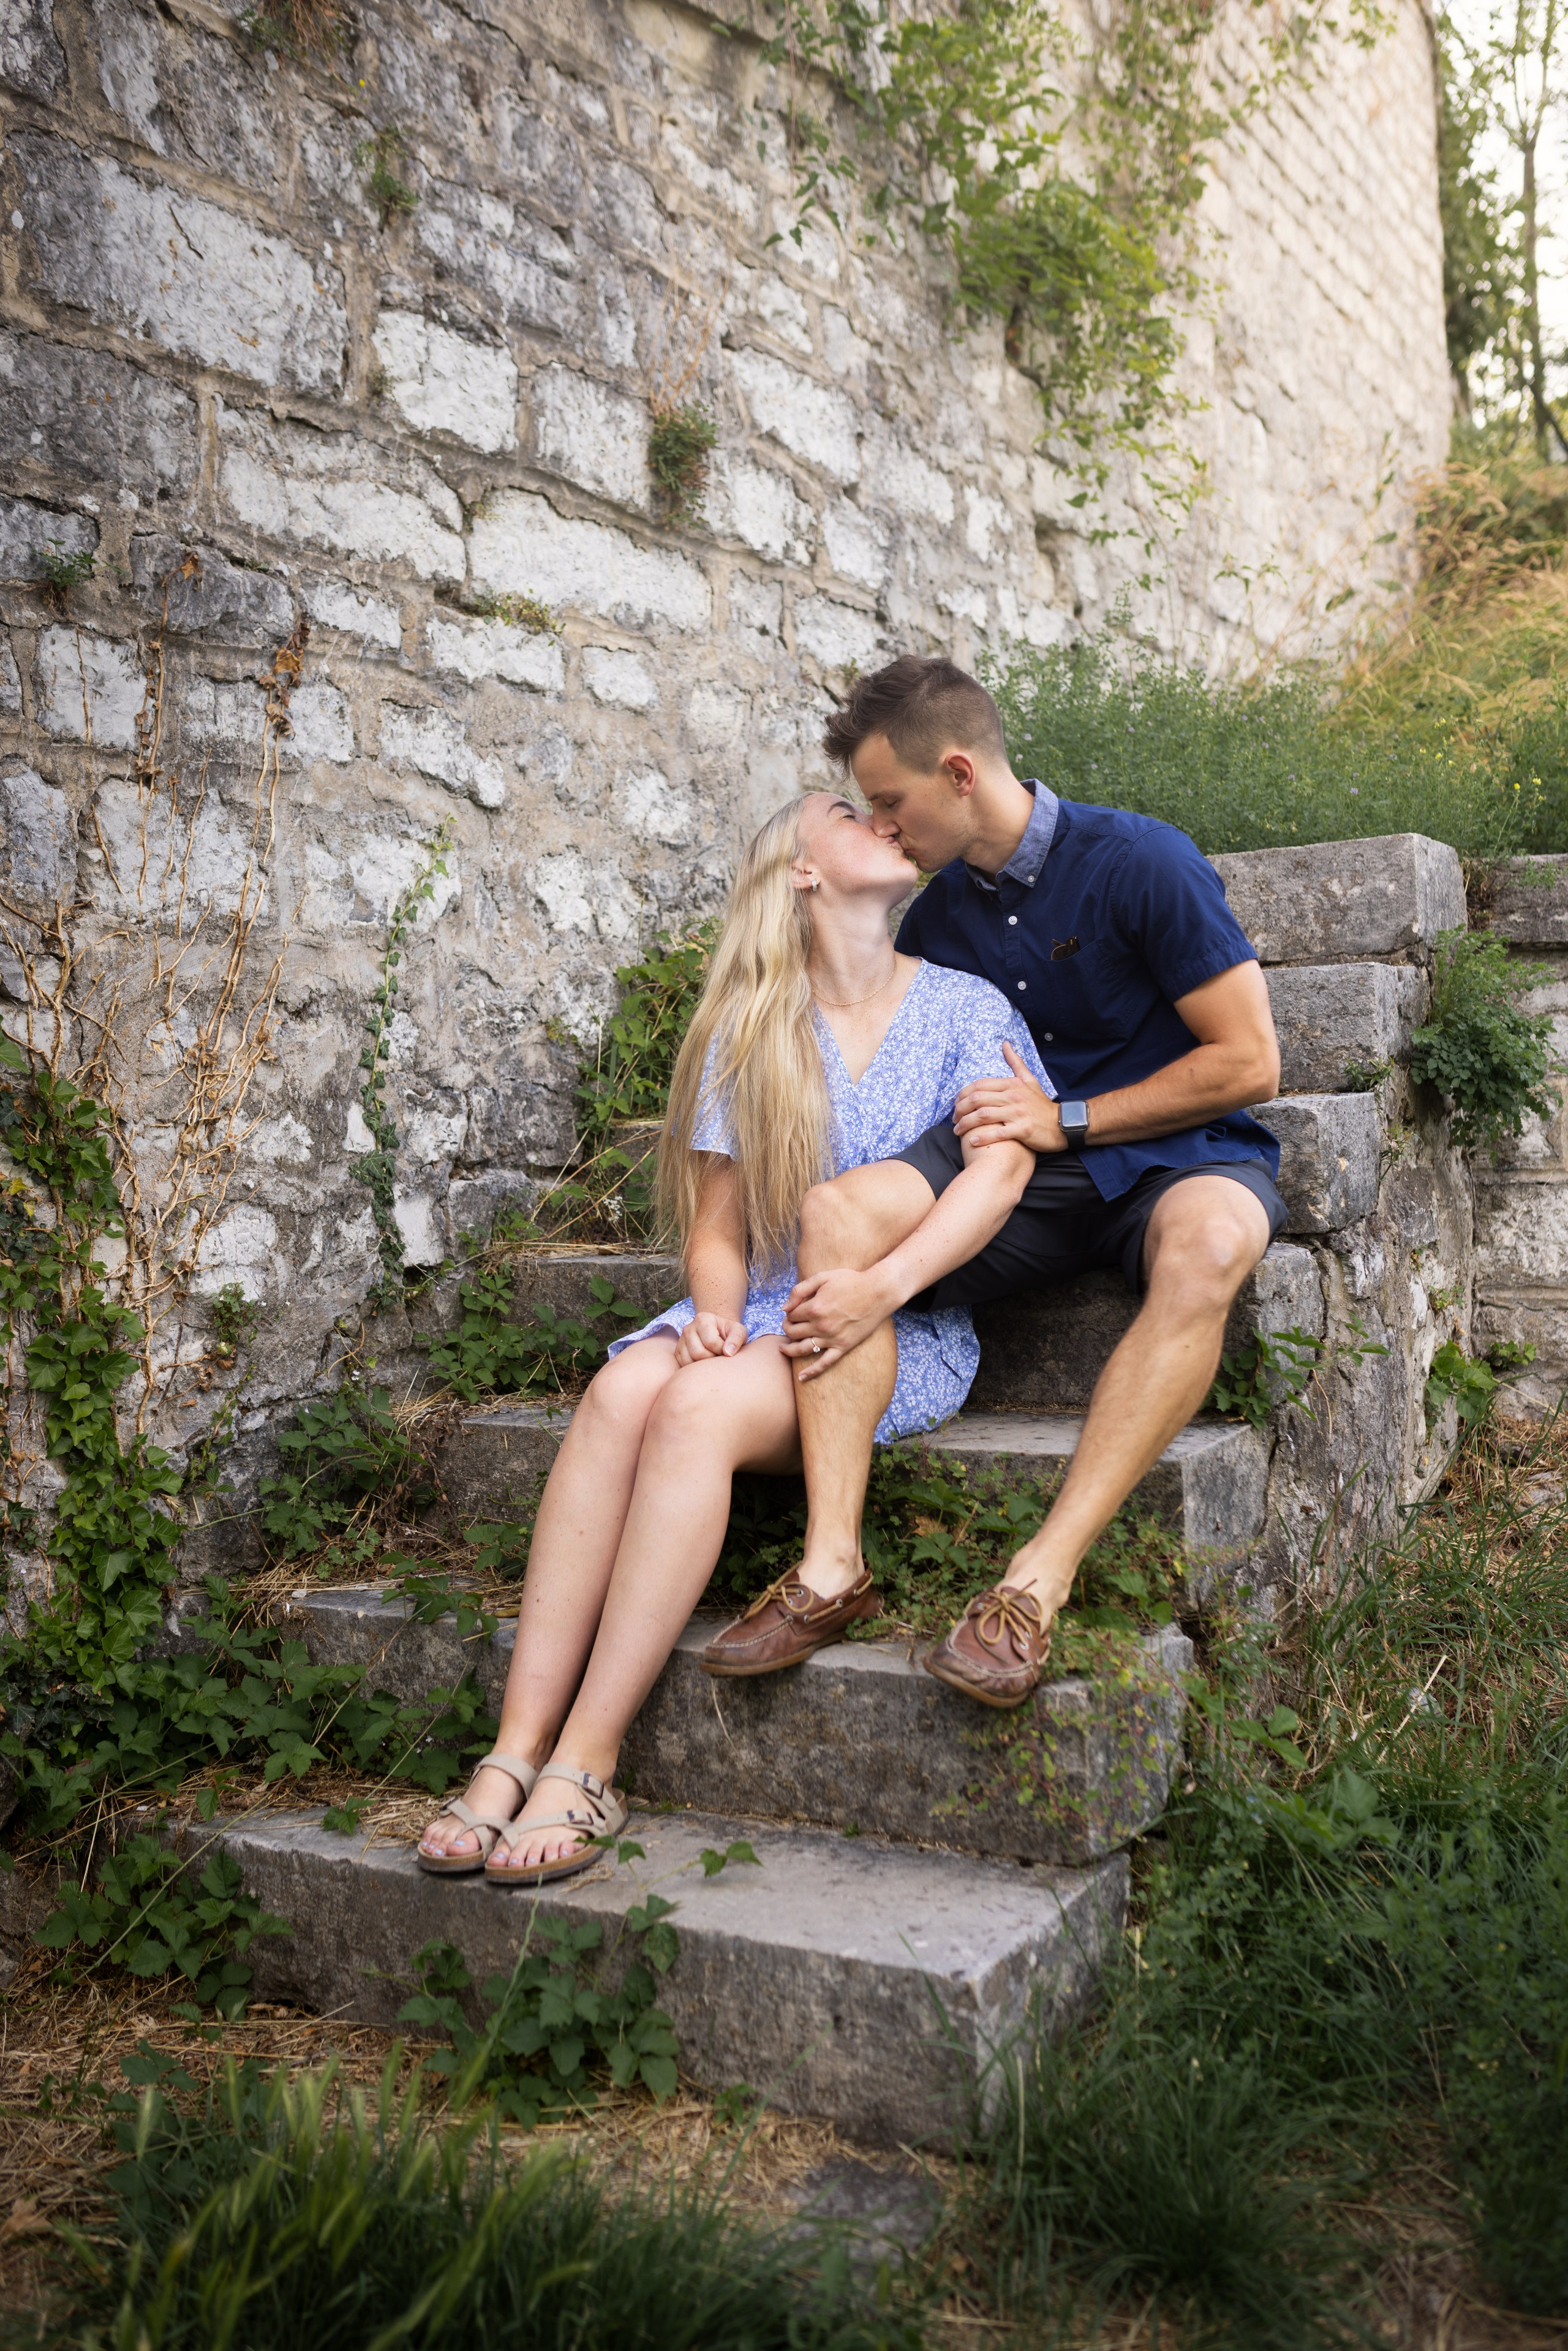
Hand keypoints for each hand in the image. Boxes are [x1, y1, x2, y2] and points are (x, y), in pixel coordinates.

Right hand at [673, 1312, 747, 1365]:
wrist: (718, 1333)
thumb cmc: (729, 1333)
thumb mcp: (739, 1331)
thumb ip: (737, 1339)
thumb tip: (728, 1352)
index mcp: (703, 1319)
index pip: (711, 1342)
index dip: (722, 1350)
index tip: (727, 1350)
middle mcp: (688, 1328)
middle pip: (698, 1353)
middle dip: (712, 1359)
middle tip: (720, 1356)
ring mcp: (681, 1340)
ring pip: (689, 1361)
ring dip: (703, 1365)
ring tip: (712, 1358)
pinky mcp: (678, 1351)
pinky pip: (684, 1365)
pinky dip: (695, 1368)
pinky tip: (704, 1362)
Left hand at [781, 1267, 896, 1378]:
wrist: (878, 1293)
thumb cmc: (850, 1281)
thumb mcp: (822, 1277)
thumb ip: (800, 1290)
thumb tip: (784, 1308)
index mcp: (814, 1307)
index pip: (790, 1315)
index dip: (789, 1312)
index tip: (794, 1310)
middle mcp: (820, 1326)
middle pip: (792, 1332)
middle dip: (787, 1328)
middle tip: (789, 1324)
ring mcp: (831, 1338)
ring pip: (802, 1349)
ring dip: (789, 1349)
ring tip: (783, 1348)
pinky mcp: (843, 1347)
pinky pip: (824, 1363)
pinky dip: (811, 1372)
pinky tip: (801, 1378)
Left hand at [953, 1042, 1065, 1152]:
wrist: (1063, 1124)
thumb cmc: (1042, 1105)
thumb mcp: (1029, 1080)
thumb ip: (1015, 1062)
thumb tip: (1005, 1044)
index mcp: (1011, 1084)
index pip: (979, 1085)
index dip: (962, 1095)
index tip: (956, 1105)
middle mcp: (1013, 1097)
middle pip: (977, 1100)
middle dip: (960, 1110)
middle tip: (954, 1119)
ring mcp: (1017, 1114)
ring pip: (983, 1116)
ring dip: (966, 1124)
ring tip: (958, 1131)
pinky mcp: (1022, 1130)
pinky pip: (997, 1133)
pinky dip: (982, 1137)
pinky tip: (972, 1141)